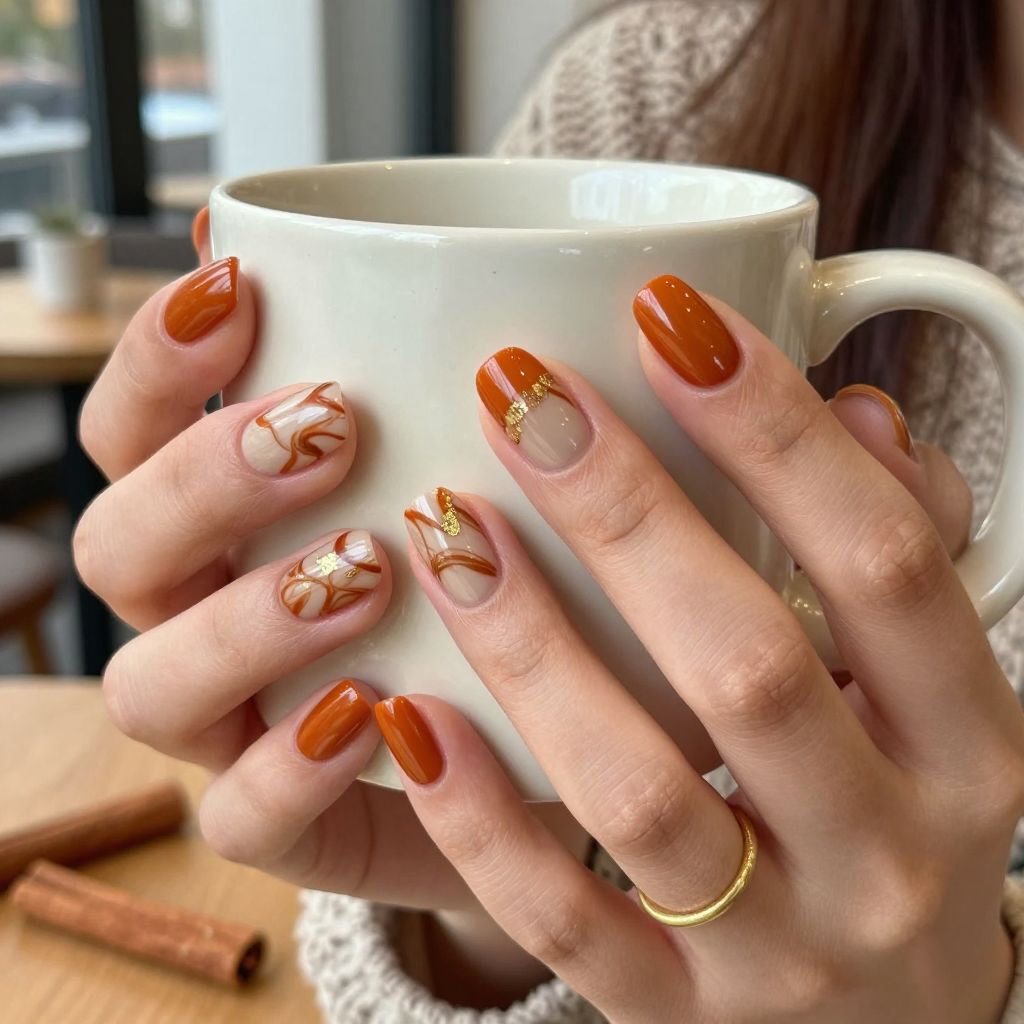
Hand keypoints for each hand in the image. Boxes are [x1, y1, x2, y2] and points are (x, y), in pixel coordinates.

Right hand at [71, 219, 584, 924]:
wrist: (546, 741)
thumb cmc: (502, 582)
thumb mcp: (482, 465)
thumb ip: (434, 376)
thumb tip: (406, 251)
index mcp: (225, 520)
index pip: (134, 428)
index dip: (157, 359)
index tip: (242, 289)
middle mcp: (205, 615)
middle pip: (119, 546)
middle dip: (204, 479)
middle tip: (330, 427)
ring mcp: (233, 727)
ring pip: (148, 685)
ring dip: (242, 619)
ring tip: (362, 569)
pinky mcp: (285, 826)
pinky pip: (238, 818)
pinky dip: (290, 766)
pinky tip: (373, 713)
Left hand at [375, 278, 1023, 1021]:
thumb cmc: (896, 810)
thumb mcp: (935, 695)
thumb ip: (905, 548)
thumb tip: (858, 410)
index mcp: (966, 744)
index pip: (886, 563)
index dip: (777, 430)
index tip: (668, 316)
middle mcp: (886, 849)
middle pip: (748, 662)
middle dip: (626, 511)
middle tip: (519, 391)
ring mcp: (779, 952)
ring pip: (637, 789)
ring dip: (530, 647)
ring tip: (442, 524)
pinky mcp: (677, 1013)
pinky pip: (560, 920)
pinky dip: (477, 817)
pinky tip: (405, 711)